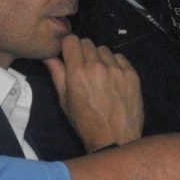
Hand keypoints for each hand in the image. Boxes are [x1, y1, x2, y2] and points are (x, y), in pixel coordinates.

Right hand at [45, 35, 143, 151]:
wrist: (115, 139)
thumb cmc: (85, 122)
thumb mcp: (65, 101)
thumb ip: (57, 74)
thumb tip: (47, 55)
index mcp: (77, 72)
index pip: (71, 40)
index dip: (68, 46)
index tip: (69, 55)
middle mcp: (97, 66)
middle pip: (87, 42)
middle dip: (83, 52)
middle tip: (84, 68)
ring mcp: (116, 69)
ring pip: (104, 49)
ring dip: (99, 57)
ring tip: (100, 75)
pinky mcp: (132, 74)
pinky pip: (120, 57)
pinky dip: (115, 64)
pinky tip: (113, 78)